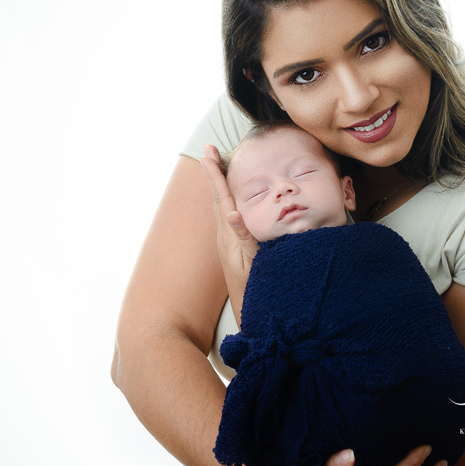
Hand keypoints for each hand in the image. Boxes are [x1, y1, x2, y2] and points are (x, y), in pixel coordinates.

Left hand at [200, 144, 257, 320]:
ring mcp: (229, 244)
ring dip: (220, 185)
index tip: (209, 154)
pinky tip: (233, 201)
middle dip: (215, 173)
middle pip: (218, 198)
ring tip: (217, 167)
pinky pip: (230, 218)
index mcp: (229, 235)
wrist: (249, 314)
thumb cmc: (254, 289)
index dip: (216, 175)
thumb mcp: (251, 263)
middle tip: (210, 150)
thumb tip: (233, 212)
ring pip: (223, 207)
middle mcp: (226, 236)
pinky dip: (230, 202)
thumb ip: (244, 238)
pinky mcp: (235, 250)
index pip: (222, 199)